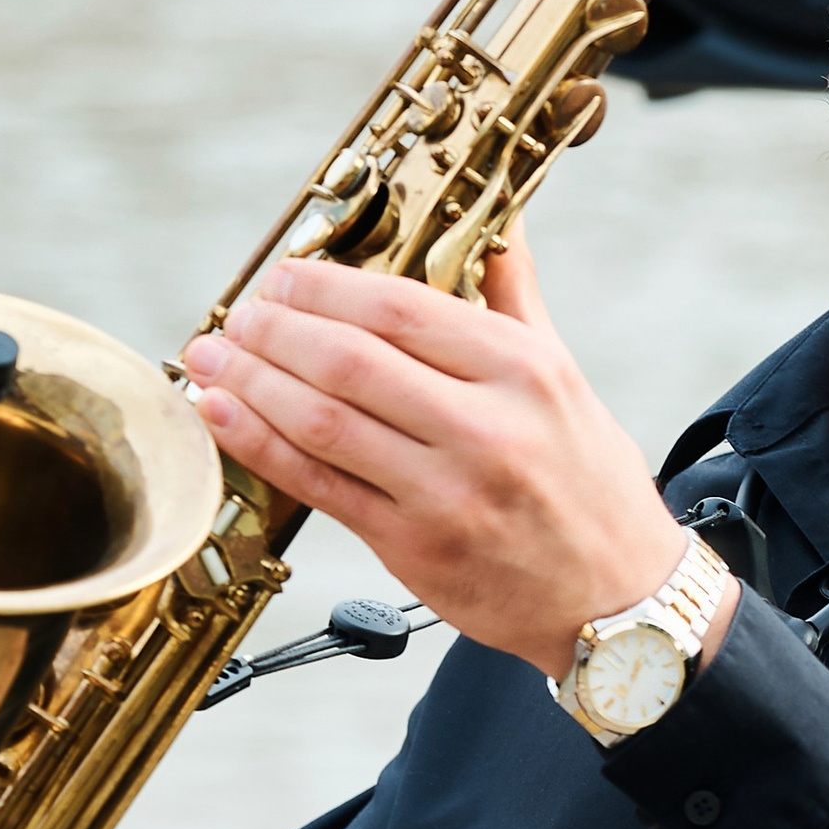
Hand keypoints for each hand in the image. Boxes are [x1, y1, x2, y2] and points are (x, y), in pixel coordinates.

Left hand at [180, 220, 734, 676]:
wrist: (619, 602)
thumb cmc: (589, 487)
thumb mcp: (567, 380)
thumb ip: (515, 300)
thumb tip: (493, 225)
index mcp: (524, 372)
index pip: (402, 308)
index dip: (326, 287)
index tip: (284, 276)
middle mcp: (487, 428)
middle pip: (351, 360)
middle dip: (275, 330)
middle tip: (236, 317)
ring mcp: (447, 493)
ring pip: (323, 422)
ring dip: (251, 384)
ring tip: (210, 359)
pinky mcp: (414, 550)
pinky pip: (319, 487)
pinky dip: (260, 447)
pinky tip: (223, 417)